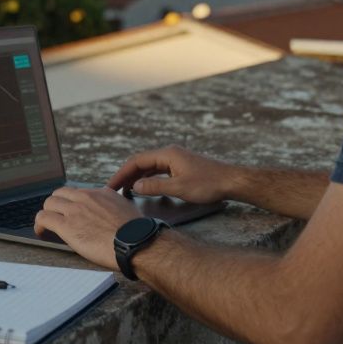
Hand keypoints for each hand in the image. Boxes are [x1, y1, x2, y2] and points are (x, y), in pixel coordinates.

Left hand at [34, 187, 142, 270]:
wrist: (134, 242)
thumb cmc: (135, 233)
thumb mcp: (127, 210)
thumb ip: (115, 207)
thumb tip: (113, 213)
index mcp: (101, 193)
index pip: (78, 192)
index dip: (71, 202)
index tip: (71, 211)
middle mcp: (86, 197)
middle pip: (60, 193)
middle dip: (56, 205)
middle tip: (56, 217)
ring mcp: (75, 210)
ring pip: (49, 203)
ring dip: (47, 213)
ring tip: (47, 225)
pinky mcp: (66, 225)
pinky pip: (44, 218)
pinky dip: (39, 224)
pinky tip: (42, 232)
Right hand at [106, 145, 237, 204]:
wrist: (231, 181)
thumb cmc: (208, 184)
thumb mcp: (179, 188)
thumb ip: (156, 187)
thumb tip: (135, 186)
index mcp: (167, 154)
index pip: (137, 161)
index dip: (122, 173)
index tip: (111, 186)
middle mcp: (170, 153)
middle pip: (141, 162)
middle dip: (126, 175)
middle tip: (114, 190)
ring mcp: (176, 159)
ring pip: (150, 166)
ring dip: (137, 177)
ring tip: (125, 190)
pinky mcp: (181, 166)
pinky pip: (158, 170)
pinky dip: (148, 178)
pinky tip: (144, 187)